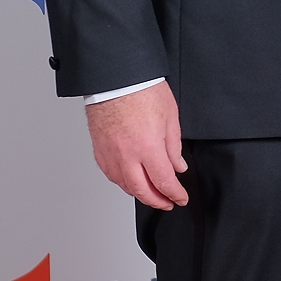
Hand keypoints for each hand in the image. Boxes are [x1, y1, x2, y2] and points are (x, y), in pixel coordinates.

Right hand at [86, 81, 188, 210]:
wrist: (115, 78)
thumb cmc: (142, 89)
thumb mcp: (170, 116)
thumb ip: (174, 146)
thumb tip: (178, 166)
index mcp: (148, 147)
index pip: (164, 182)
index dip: (175, 194)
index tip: (181, 198)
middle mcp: (127, 155)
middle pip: (142, 191)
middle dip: (157, 201)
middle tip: (168, 203)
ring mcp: (111, 154)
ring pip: (124, 185)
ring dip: (139, 193)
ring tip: (151, 194)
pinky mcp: (99, 149)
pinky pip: (111, 174)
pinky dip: (122, 182)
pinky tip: (130, 180)